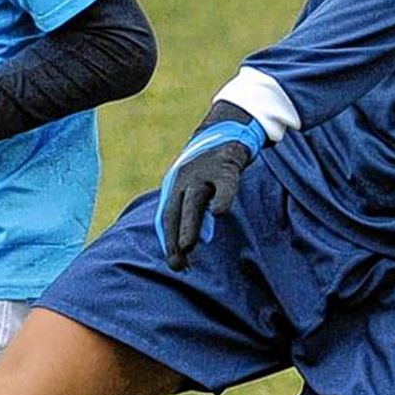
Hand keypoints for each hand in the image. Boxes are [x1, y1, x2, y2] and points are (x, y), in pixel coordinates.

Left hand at [155, 103, 267, 270]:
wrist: (225, 128)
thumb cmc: (208, 168)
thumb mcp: (193, 186)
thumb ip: (188, 212)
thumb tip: (186, 248)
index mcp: (176, 187)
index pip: (167, 217)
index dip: (169, 241)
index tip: (174, 265)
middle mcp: (186, 180)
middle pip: (176, 211)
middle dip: (174, 238)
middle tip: (176, 265)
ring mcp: (205, 172)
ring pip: (194, 200)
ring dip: (190, 224)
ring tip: (188, 246)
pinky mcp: (226, 166)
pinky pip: (225, 184)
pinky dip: (221, 197)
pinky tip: (219, 213)